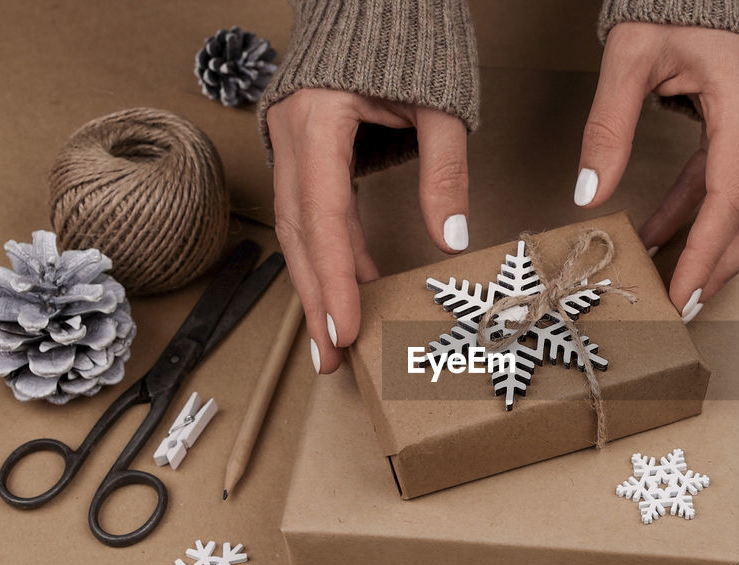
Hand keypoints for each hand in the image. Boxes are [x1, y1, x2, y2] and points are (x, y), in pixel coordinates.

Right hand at [266, 88, 469, 372]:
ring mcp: (290, 139)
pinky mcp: (303, 146)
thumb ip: (444, 171)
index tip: (345, 329)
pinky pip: (313, 209)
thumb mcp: (440, 105)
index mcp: (318, 119)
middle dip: (317, 299)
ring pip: (300, 227)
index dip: (334, 279)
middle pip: (300, 233)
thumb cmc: (408, 35)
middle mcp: (292, 133)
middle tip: (333, 356)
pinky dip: (333, 249)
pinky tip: (354, 281)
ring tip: (340, 334)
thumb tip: (448, 238)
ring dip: (320, 282)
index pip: (324, 217)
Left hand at [575, 23, 738, 320]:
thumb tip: (588, 195)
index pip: (732, 195)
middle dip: (723, 264)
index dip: (707, 251)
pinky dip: (700, 212)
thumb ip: (607, 126)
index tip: (680, 293)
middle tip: (683, 302)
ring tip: (672, 278)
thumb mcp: (627, 56)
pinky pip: (735, 183)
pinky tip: (661, 233)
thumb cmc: (670, 5)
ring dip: (717, 246)